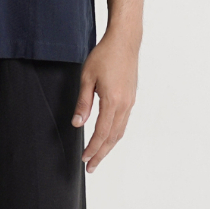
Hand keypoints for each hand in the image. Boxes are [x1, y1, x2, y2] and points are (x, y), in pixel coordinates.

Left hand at [71, 29, 139, 172]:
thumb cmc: (104, 55)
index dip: (92, 148)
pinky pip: (124, 122)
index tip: (84, 159)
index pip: (101, 133)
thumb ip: (83, 102)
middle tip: (91, 167)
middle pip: (112, 137)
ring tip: (98, 156)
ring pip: (120, 131)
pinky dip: (115, 134)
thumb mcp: (87, 77)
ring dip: (109, 146)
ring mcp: (130, 101)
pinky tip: (108, 136)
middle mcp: (124, 105)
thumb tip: (77, 124)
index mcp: (112, 101)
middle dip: (101, 154)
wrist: (125, 41)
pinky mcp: (132, 97)